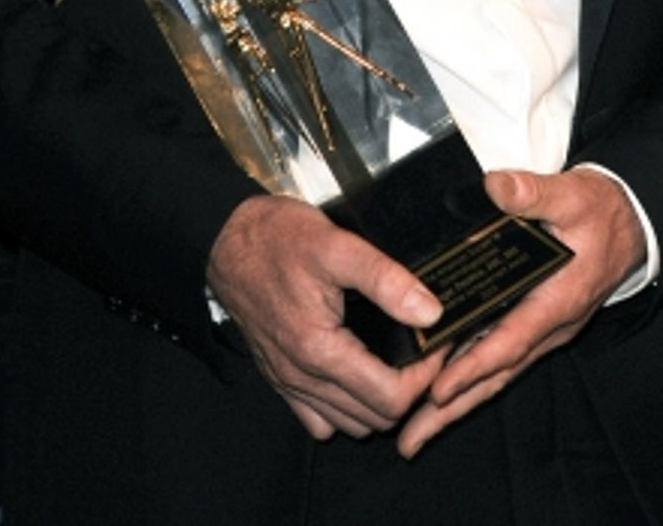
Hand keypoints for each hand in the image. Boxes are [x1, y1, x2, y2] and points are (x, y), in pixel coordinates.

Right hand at [207, 193, 446, 440]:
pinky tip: (356, 373)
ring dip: (379, 403)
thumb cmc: (278, 238)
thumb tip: (430, 312)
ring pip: (349, 424)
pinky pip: (318, 418)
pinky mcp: (279, 377)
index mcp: (321, 349)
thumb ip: (386, 280)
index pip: (391, 397)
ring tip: (397, 362)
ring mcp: (288, 382)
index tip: (436, 345)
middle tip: (422, 353)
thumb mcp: (337, 245)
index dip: (424, 377)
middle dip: (408, 391)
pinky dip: (344, 409)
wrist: (226, 239)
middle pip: (375, 419)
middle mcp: (302, 376)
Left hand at [397, 165, 645, 458]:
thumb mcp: (570, 194)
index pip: (511, 340)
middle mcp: (551, 325)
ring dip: (458, 404)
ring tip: (417, 432)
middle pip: (497, 374)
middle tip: (410, 439)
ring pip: (497, 374)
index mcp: (558, 299)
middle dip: (453, 409)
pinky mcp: (537, 324)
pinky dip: (472, 379)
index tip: (439, 390)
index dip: (475, 366)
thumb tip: (495, 188)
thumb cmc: (599, 211)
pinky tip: (443, 390)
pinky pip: (501, 359)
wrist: (629, 224)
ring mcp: (544, 330)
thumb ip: (533, 193)